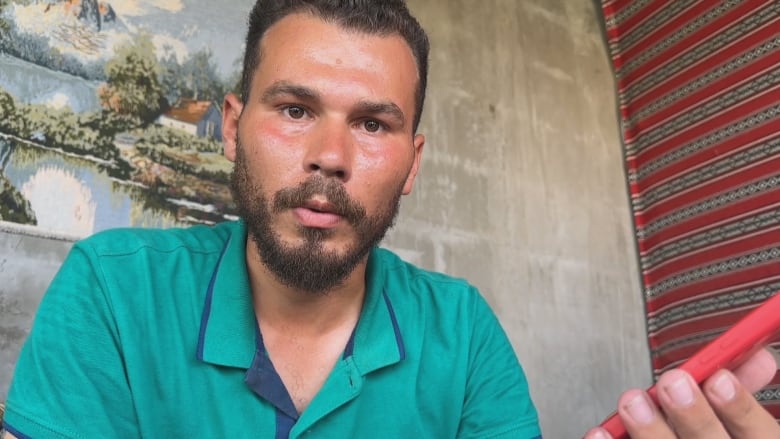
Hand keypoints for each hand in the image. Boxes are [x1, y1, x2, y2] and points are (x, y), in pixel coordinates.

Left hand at [585, 348, 778, 437]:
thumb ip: (737, 396)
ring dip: (650, 431)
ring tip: (633, 403)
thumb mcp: (740, 431)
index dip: (741, 409)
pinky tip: (601, 433)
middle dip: (694, 416)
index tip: (719, 379)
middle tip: (673, 384)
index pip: (761, 436)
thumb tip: (754, 356)